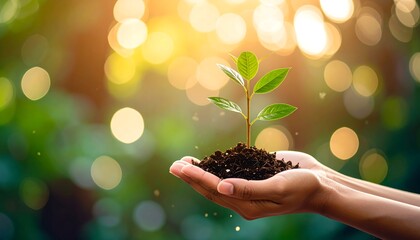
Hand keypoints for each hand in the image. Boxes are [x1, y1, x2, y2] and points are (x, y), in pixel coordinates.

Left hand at [169, 153, 330, 219]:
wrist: (321, 184)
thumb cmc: (302, 188)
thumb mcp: (277, 188)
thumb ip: (249, 189)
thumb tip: (221, 187)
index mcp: (247, 205)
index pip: (215, 189)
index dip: (195, 177)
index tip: (179, 166)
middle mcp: (244, 198)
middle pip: (211, 187)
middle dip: (191, 176)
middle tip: (174, 165)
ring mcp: (248, 187)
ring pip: (218, 180)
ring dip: (201, 171)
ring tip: (184, 162)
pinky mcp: (254, 176)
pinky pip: (232, 172)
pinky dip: (217, 166)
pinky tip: (209, 160)